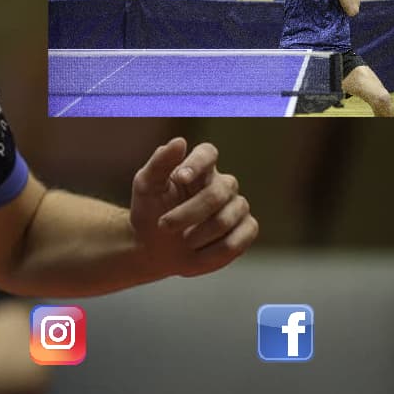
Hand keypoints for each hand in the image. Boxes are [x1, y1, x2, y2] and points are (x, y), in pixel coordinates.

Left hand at [128, 138, 257, 277]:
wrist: (154, 247)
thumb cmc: (150, 211)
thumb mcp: (145, 187)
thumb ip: (159, 164)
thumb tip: (179, 141)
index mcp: (200, 168)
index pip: (208, 153)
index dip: (197, 163)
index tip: (180, 178)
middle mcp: (223, 184)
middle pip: (216, 194)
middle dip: (187, 214)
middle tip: (164, 225)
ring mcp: (238, 206)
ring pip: (225, 220)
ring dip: (197, 235)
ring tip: (182, 240)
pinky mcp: (247, 229)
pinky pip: (237, 241)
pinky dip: (212, 252)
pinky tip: (198, 252)